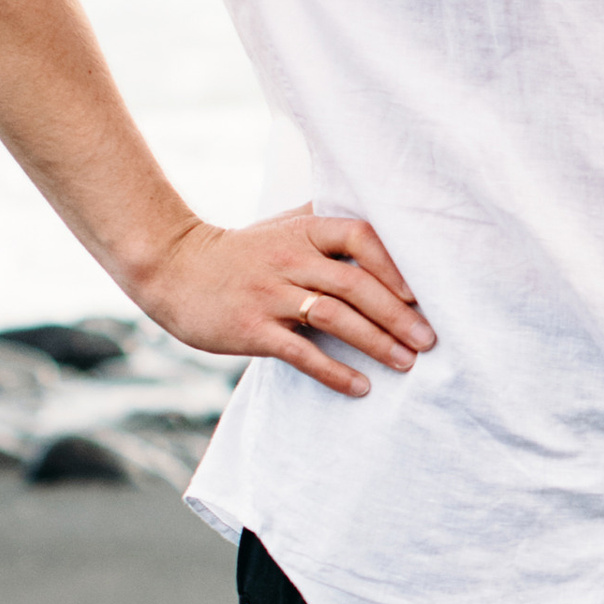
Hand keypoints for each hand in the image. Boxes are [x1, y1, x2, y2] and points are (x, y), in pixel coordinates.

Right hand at [135, 206, 432, 397]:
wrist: (173, 270)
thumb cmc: (241, 251)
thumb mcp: (281, 225)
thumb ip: (325, 221)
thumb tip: (380, 216)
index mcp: (303, 232)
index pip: (360, 236)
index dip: (395, 264)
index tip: (422, 293)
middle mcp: (290, 260)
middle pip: (355, 284)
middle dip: (398, 315)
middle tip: (429, 339)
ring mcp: (270, 295)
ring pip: (335, 318)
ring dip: (376, 343)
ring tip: (407, 363)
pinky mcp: (252, 329)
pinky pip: (302, 353)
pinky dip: (335, 372)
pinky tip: (361, 387)